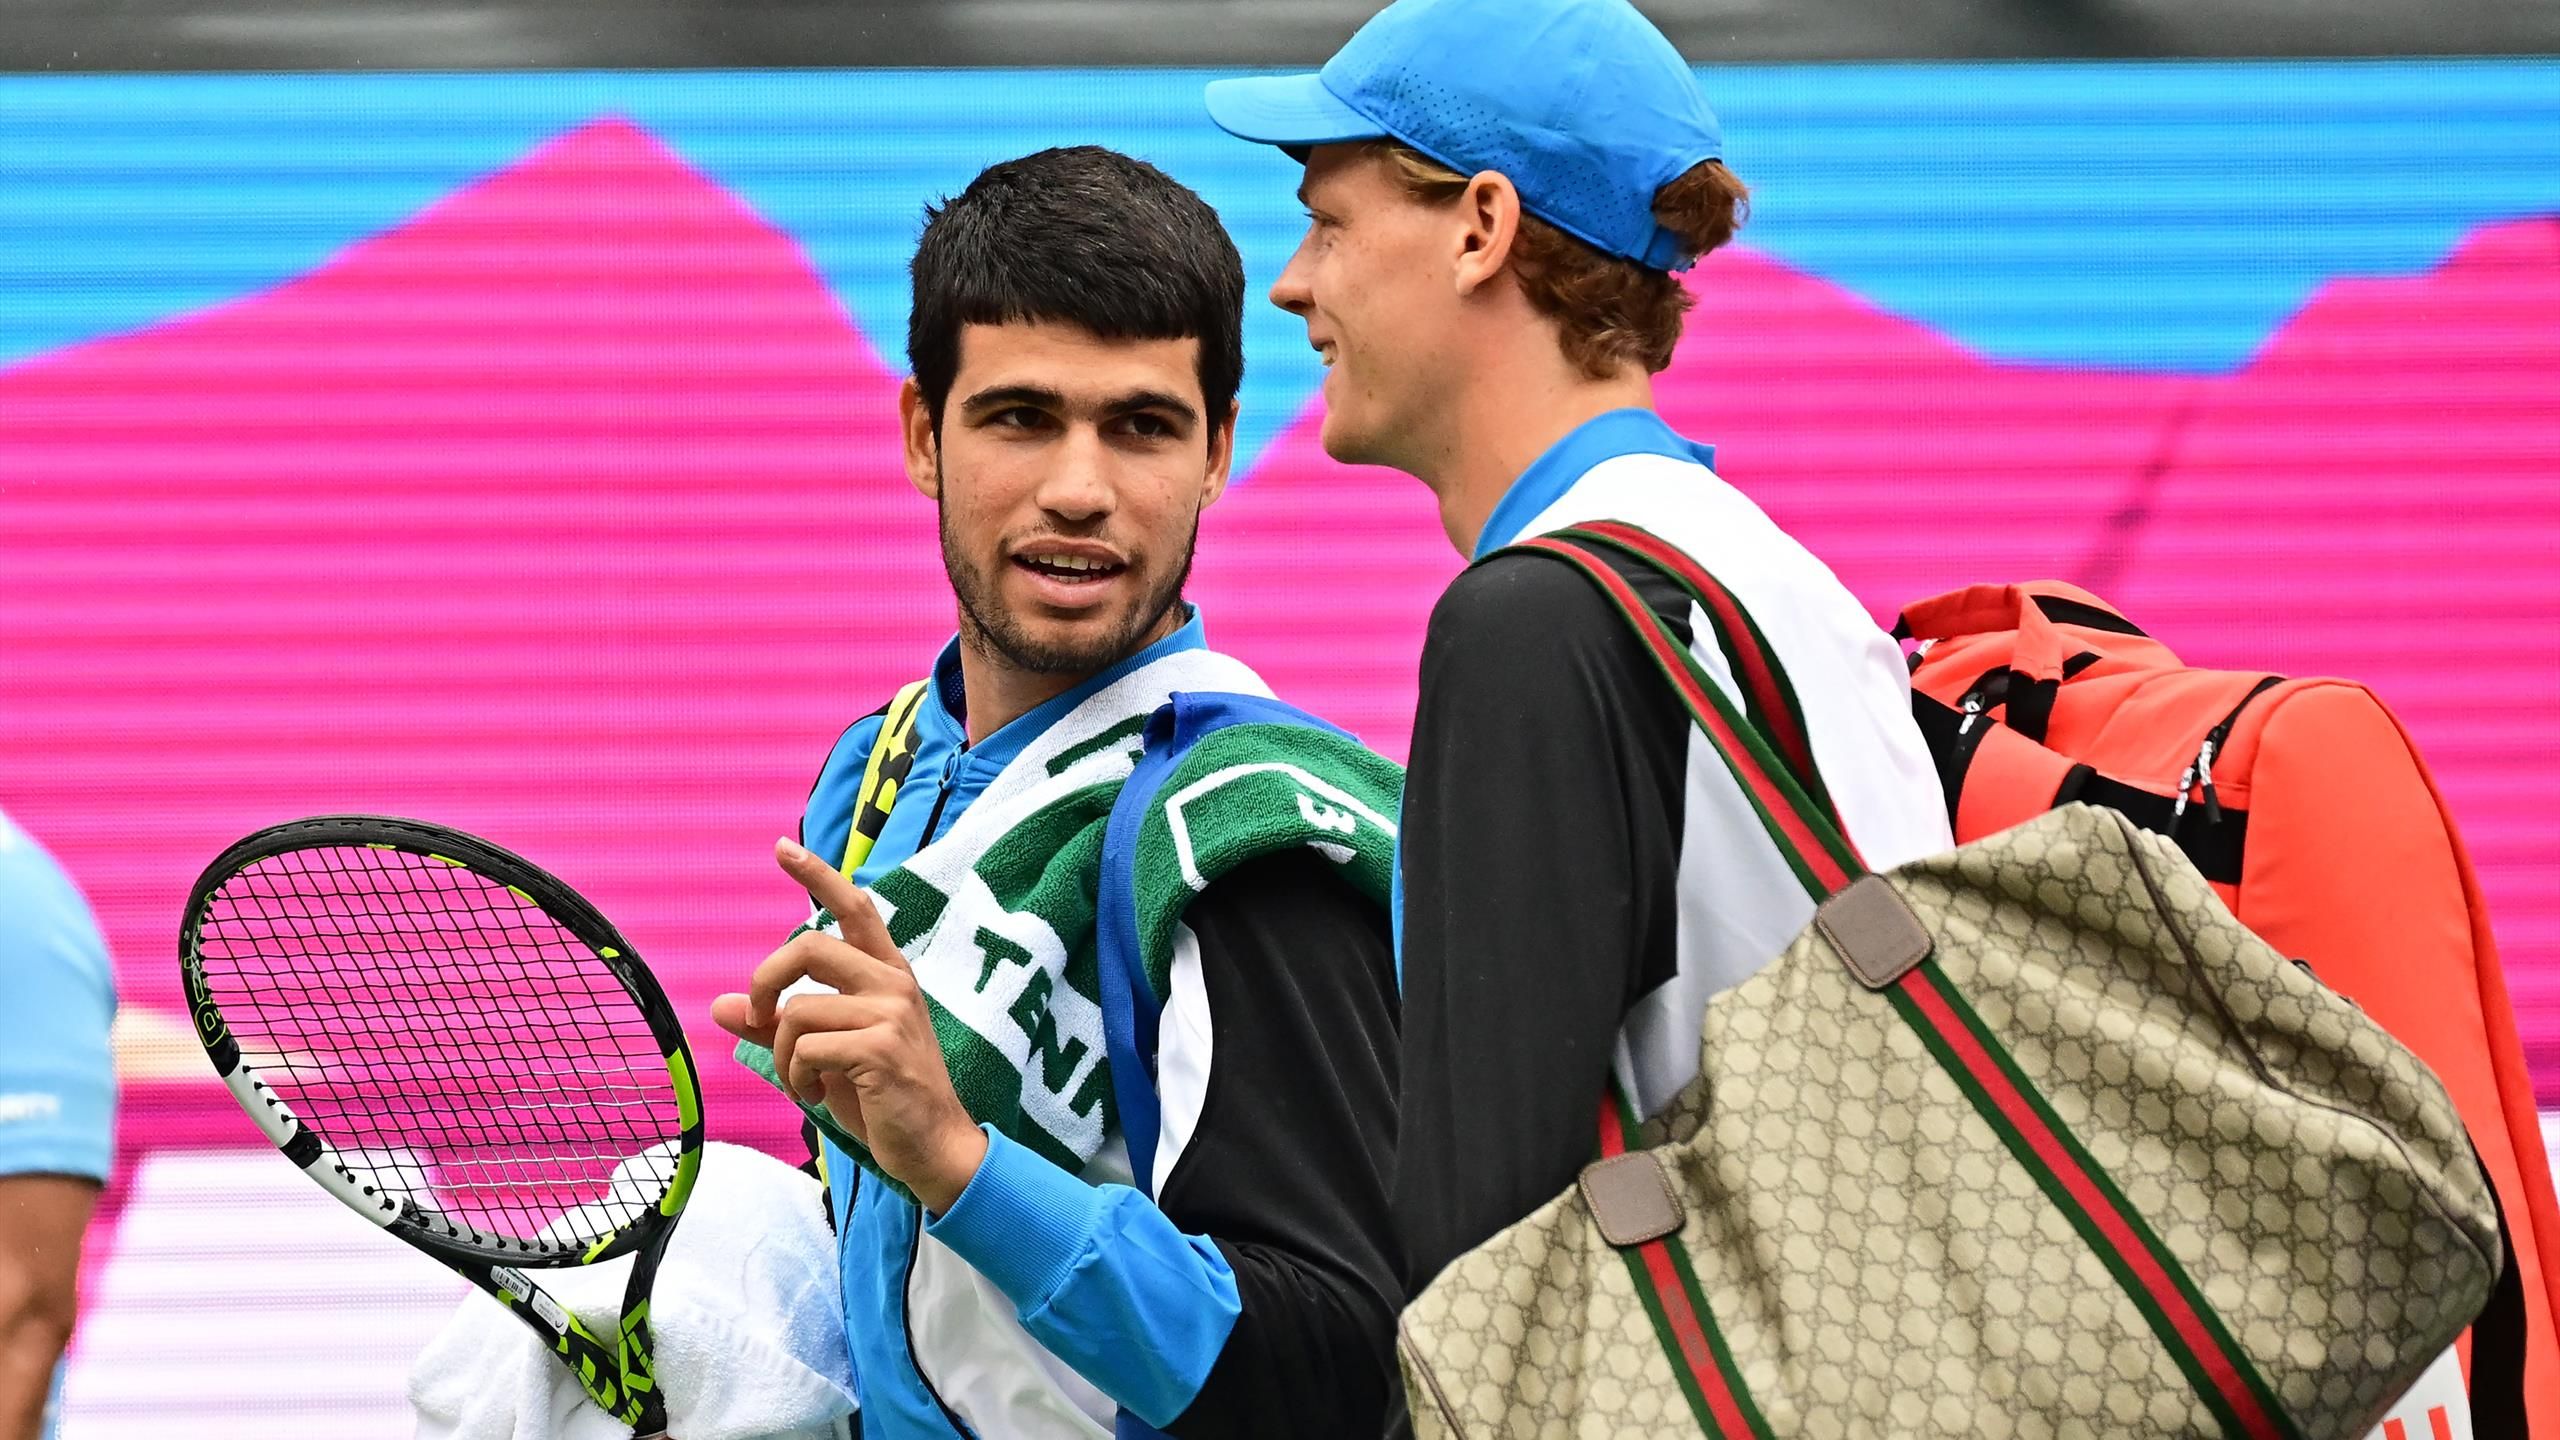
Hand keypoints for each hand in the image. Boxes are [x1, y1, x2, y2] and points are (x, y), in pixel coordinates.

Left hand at [712, 839, 988, 1212]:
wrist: (934, 1147)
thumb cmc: (884, 1098)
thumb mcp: (826, 1055)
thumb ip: (780, 1027)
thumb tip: (721, 1006)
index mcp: (886, 976)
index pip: (855, 909)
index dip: (818, 875)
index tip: (782, 847)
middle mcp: (892, 985)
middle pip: (808, 947)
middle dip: (766, 981)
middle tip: (761, 1019)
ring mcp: (890, 1015)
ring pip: (798, 1011)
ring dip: (784, 1056)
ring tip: (804, 1083)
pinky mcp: (880, 1049)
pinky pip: (806, 1048)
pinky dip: (796, 1077)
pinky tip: (817, 1095)